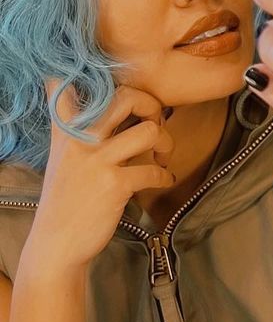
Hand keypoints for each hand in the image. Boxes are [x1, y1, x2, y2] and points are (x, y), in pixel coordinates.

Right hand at [26, 83, 174, 274]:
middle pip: (126, 96)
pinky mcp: (115, 184)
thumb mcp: (63, 158)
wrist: (57, 244)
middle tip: (155, 122)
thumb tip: (106, 107)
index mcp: (66, 130)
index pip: (69, 87)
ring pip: (150, 130)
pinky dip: (166, 175)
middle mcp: (80, 140)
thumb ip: (78, 131)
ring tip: (163, 155)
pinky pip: (154, 170)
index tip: (117, 84)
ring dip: (167, 142)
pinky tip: (163, 180)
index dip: (95, 77)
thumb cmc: (67, 199)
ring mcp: (98, 161)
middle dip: (152, 105)